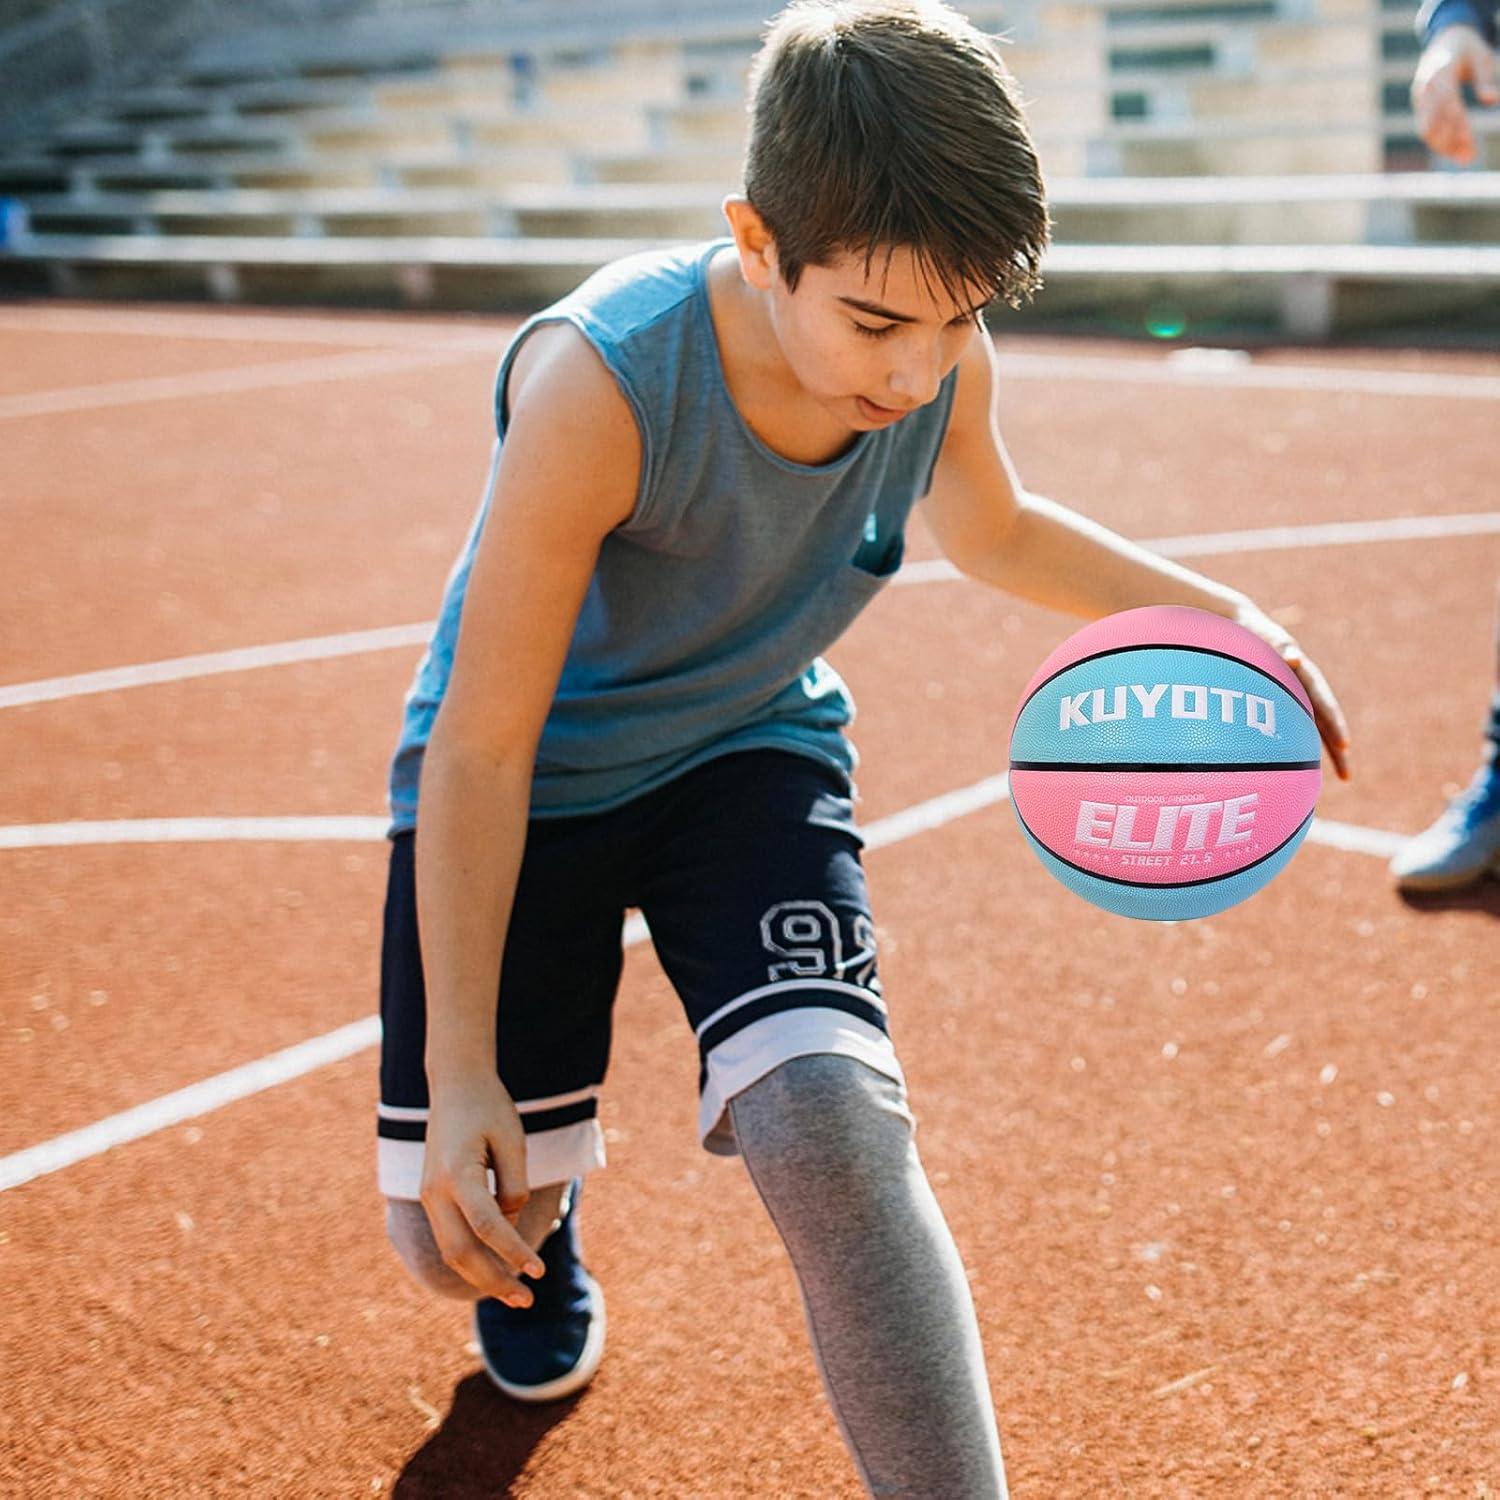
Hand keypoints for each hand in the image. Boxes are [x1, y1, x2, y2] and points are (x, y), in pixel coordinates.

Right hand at [419, 1071, 546, 1305]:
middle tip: (527, 1301)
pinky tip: (496, 1270)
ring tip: (515, 1294)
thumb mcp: (512, 1139)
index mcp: (456, 1173)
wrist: (455, 1083)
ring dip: (481, 1276)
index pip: (487, 1226)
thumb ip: (513, 1185)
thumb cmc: (489, 1107)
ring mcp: (428, 1196)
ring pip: (451, 1251)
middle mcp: (435, 1190)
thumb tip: (509, 1227)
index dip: (513, 1252)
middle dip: (493, 1281)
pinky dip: (471, 1258)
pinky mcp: (431, 1197)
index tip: (538, 1272)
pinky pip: (449, 1238)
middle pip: (461, 1252)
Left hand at [1233, 602, 1351, 782]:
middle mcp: (1302, 687)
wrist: (1236, 624)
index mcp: (1301, 673)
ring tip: (1340, 779)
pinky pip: (1294, 725)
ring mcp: (1292, 695)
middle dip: (1337, 749)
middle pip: (1324, 721)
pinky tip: (1301, 766)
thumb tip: (1294, 658)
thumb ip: (1278, 645)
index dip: (1335, 724)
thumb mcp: (1263, 635)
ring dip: (1325, 752)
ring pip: (1312, 727)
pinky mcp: (1280, 702)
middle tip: (1348, 777)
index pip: (1323, 702)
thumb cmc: (1248, 630)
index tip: (1345, 745)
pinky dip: (1301, 744)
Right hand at [1412, 24, 1498, 165]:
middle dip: (1451, 140)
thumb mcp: (1482, 57)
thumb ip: (1486, 79)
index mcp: (1440, 70)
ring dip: (1444, 146)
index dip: (1456, 122)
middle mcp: (1425, 86)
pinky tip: (1454, 152)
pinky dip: (1438, 141)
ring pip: (1427, 129)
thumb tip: (1492, 101)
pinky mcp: (1419, 106)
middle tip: (1469, 158)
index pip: (1447, 101)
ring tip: (1465, 158)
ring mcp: (1419, 98)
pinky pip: (1426, 128)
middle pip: (1434, 120)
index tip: (1469, 140)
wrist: (1445, 39)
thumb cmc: (1468, 49)